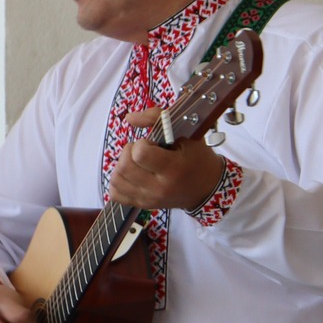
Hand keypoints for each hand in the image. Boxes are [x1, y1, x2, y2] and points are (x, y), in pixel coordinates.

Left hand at [107, 105, 226, 211]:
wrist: (206, 188)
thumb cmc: (197, 158)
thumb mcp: (187, 134)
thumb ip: (157, 118)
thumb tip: (129, 117)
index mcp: (173, 169)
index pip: (140, 154)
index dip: (141, 144)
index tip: (152, 143)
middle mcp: (159, 188)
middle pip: (124, 167)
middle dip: (129, 152)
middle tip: (143, 151)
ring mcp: (149, 199)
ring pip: (116, 180)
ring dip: (122, 166)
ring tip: (138, 162)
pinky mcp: (142, 205)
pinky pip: (116, 194)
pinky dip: (119, 182)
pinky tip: (132, 174)